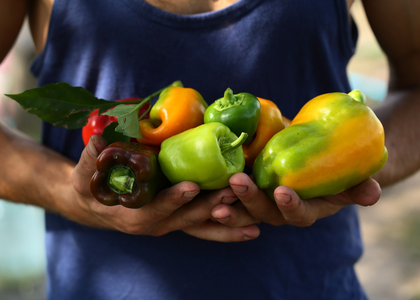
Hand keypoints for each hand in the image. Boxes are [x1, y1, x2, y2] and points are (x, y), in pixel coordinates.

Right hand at [71, 135, 259, 241]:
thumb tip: (97, 140)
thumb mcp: (84, 175)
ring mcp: (169, 224)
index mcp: (133, 215)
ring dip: (226, 222)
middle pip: (187, 219)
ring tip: (254, 219)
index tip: (192, 186)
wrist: (94, 207)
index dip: (172, 199)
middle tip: (233, 192)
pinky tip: (251, 228)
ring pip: (201, 227)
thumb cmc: (89, 188)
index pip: (156, 209)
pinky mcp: (179, 219)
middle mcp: (155, 225)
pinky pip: (205, 227)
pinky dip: (226, 228)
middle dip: (210, 206)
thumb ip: (90, 158)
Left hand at [211, 172, 380, 226]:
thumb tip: (372, 192)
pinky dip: (214, 194)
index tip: (283, 191)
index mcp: (302, 210)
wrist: (309, 158)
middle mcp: (276, 211)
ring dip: (227, 204)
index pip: (296, 214)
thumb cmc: (329, 168)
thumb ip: (356, 185)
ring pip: (240, 210)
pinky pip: (226, 196)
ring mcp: (257, 203)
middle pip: (261, 213)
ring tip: (212, 198)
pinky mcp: (242, 190)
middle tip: (237, 183)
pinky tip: (201, 186)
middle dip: (249, 200)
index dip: (290, 205)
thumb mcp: (345, 175)